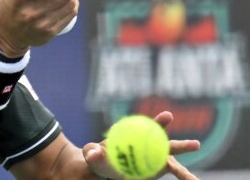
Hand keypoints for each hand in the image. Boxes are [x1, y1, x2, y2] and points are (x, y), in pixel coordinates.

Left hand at [82, 111, 200, 179]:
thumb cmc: (98, 157)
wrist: (104, 166)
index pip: (149, 128)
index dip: (159, 122)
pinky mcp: (159, 169)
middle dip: (182, 144)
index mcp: (136, 136)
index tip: (168, 116)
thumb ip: (92, 152)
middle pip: (167, 145)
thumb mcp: (92, 154)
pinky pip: (171, 174)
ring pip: (174, 165)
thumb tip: (94, 153)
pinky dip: (183, 179)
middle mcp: (150, 145)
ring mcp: (157, 158)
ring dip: (186, 172)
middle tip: (196, 144)